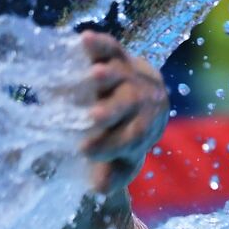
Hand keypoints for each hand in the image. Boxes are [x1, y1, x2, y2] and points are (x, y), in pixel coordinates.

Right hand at [79, 32, 168, 196]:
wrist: (144, 101)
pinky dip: (99, 45)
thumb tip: (99, 188)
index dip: (109, 146)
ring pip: (124, 74)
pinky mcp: (121, 56)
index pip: (130, 139)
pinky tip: (83, 40)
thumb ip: (108, 176)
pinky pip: (112, 48)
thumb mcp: (118, 164)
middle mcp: (144, 103)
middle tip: (93, 117)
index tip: (83, 151)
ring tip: (91, 76)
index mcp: (144, 131)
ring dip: (108, 76)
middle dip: (113, 111)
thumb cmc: (123, 141)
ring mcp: (133, 76)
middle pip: (132, 106)